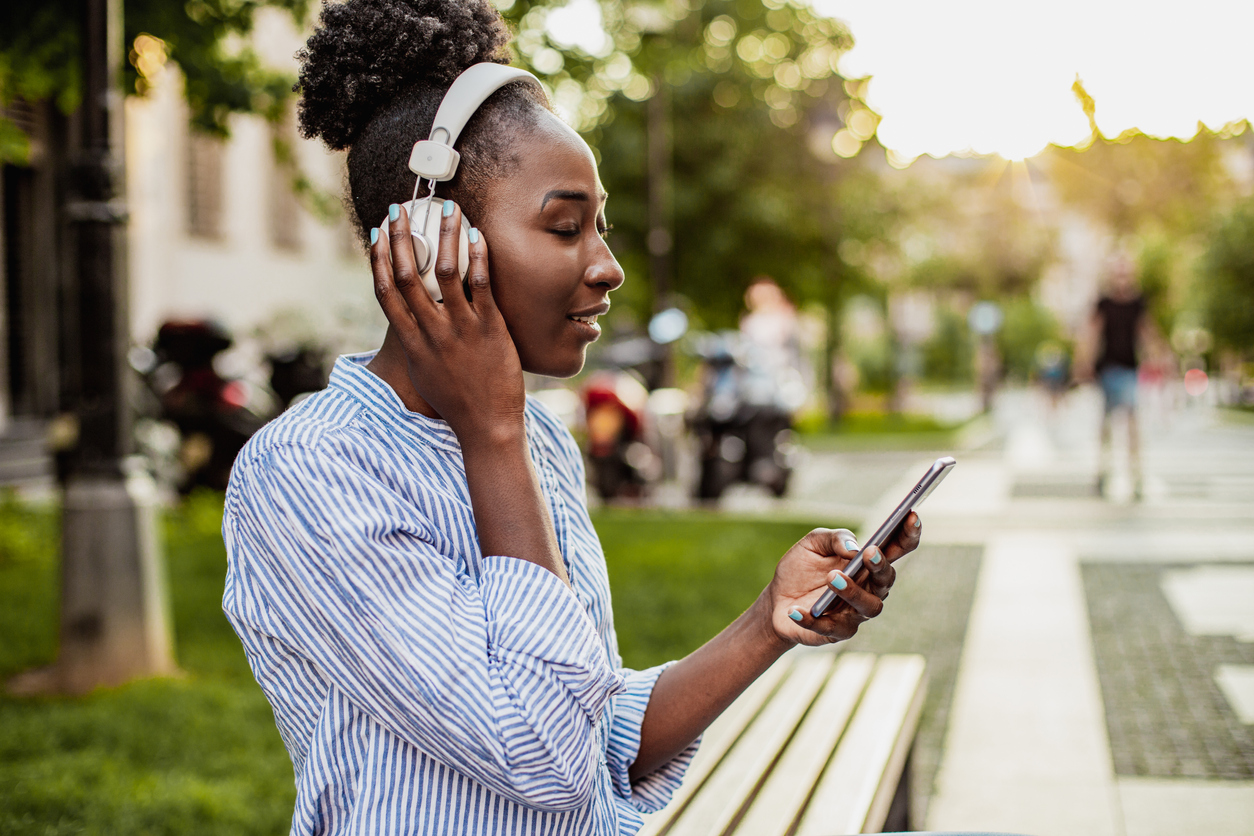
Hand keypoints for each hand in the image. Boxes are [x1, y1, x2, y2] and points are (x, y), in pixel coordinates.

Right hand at [371, 200, 524, 439]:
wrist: (487, 427)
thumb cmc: (457, 402)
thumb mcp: (425, 373)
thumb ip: (417, 343)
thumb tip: (413, 319)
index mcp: (411, 343)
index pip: (386, 292)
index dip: (379, 259)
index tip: (379, 234)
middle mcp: (431, 332)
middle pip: (408, 275)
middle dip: (402, 237)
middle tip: (401, 209)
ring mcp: (460, 330)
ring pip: (445, 273)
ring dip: (444, 236)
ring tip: (449, 209)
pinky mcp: (490, 330)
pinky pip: (481, 286)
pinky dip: (478, 258)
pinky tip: (477, 236)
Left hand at [763, 513, 921, 645]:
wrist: (777, 599)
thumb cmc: (802, 568)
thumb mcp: (813, 543)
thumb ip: (834, 538)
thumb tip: (853, 548)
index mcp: (868, 563)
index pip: (897, 548)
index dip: (908, 533)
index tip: (912, 515)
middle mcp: (869, 588)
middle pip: (886, 580)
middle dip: (881, 566)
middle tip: (869, 553)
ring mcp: (855, 612)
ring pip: (869, 606)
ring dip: (853, 592)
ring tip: (832, 577)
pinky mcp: (836, 632)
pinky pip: (829, 627)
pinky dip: (812, 619)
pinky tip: (796, 610)